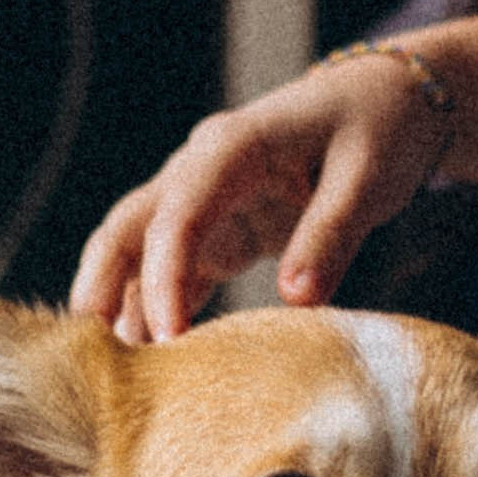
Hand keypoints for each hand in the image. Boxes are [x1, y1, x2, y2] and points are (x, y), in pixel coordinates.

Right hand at [70, 52, 447, 342]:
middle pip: (128, 226)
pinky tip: (154, 362)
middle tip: (90, 355)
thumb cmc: (380, 128)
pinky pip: (176, 271)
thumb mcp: (367, 178)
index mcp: (232, 146)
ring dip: (123, 306)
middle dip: (101, 286)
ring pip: (140, 252)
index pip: (177, 215)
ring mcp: (205, 200)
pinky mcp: (220, 229)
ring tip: (119, 378)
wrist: (388, 98)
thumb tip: (294, 300)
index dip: (163, 276)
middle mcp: (201, 169)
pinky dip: (161, 310)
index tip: (169, 338)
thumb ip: (329, 236)